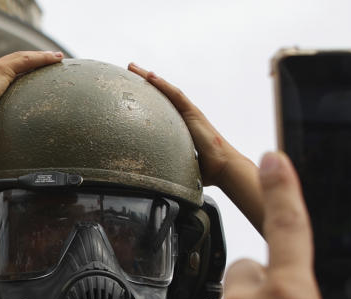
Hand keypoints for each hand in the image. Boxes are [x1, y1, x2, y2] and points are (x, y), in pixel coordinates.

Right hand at [0, 51, 62, 122]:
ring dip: (41, 57)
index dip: (14, 72)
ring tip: (57, 57)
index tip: (25, 75)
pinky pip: (26, 60)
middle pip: (13, 62)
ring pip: (22, 58)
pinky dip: (42, 58)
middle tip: (47, 60)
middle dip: (30, 60)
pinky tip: (56, 58)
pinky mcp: (0, 70)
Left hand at [128, 62, 239, 185]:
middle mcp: (185, 116)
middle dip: (145, 82)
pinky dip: (162, 84)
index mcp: (182, 126)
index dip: (148, 97)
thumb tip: (153, 179)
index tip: (133, 91)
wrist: (223, 167)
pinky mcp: (193, 113)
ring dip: (149, 77)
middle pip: (162, 94)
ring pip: (166, 90)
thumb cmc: (206, 170)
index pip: (162, 107)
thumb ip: (168, 165)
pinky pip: (175, 95)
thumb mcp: (180, 164)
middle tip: (128, 70)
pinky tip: (150, 76)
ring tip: (133, 67)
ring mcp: (189, 113)